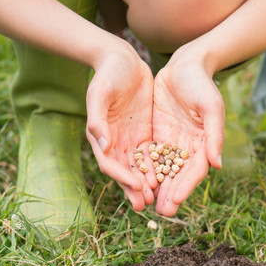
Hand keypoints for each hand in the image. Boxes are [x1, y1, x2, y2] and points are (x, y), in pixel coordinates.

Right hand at [86, 43, 155, 210]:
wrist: (121, 59)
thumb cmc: (107, 74)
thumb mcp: (99, 94)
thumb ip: (98, 121)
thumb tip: (103, 147)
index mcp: (100, 136)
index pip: (110, 163)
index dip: (122, 177)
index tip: (136, 187)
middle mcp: (114, 143)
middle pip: (124, 172)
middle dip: (134, 189)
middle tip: (146, 205)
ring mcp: (130, 140)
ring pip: (138, 168)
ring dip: (146, 184)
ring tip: (156, 199)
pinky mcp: (143, 134)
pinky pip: (151, 155)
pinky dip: (157, 168)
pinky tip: (166, 180)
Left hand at [152, 51, 224, 215]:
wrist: (183, 65)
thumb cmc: (201, 84)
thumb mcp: (211, 106)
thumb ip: (214, 135)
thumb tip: (217, 164)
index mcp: (204, 144)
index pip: (195, 171)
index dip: (186, 186)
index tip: (176, 200)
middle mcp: (188, 148)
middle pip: (179, 176)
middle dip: (171, 194)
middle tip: (163, 213)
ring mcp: (172, 144)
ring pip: (164, 171)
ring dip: (157, 189)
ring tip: (149, 205)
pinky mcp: (157, 137)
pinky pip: (151, 158)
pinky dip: (146, 172)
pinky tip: (138, 185)